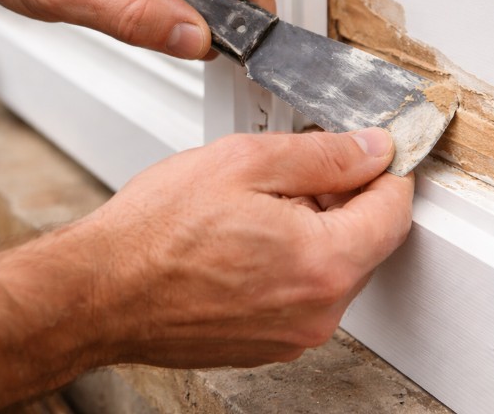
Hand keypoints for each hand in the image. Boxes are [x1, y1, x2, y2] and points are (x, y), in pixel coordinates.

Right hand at [76, 127, 414, 367]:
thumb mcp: (244, 163)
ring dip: (316, 230)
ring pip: (333, 268)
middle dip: (346, 198)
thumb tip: (372, 149)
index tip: (377, 150)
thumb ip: (323, 154)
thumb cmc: (155, 233)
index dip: (389, 170)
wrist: (100, 293)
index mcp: (323, 263)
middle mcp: (317, 311)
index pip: (393, 212)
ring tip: (258, 205)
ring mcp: (293, 335)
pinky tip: (246, 239)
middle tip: (298, 168)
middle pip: (367, 242)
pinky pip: (302, 294)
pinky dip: (290, 261)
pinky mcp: (267, 345)